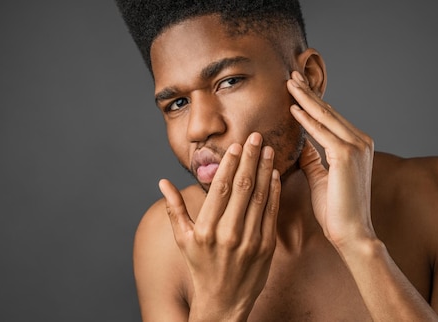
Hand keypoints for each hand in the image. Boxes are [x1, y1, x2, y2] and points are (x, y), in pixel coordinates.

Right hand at [159, 132, 280, 320]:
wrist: (224, 301)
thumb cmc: (200, 266)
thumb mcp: (182, 239)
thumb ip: (174, 208)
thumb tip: (163, 182)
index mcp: (205, 229)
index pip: (221, 188)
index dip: (230, 164)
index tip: (236, 145)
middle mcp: (228, 234)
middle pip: (243, 187)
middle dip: (251, 158)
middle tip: (257, 137)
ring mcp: (250, 240)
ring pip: (260, 196)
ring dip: (265, 170)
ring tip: (268, 150)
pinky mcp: (266, 246)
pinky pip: (271, 212)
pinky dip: (274, 191)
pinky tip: (275, 174)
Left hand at [287, 71, 376, 250]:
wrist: (351, 233)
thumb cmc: (336, 209)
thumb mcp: (321, 176)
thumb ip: (313, 157)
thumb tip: (302, 143)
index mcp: (358, 145)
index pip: (331, 118)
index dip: (314, 101)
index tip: (298, 87)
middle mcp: (361, 141)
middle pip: (328, 111)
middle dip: (309, 92)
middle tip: (292, 75)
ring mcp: (356, 147)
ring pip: (325, 116)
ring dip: (306, 98)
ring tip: (290, 83)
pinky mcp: (346, 155)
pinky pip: (321, 131)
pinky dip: (306, 119)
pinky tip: (293, 108)